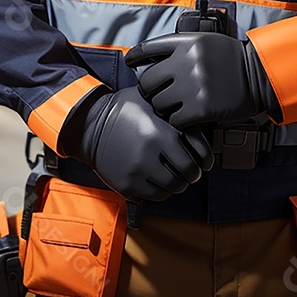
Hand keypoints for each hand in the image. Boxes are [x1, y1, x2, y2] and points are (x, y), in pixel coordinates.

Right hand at [65, 87, 213, 201]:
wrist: (91, 126)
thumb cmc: (124, 110)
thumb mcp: (151, 100)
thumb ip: (175, 111)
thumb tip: (199, 119)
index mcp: (160, 130)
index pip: (198, 153)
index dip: (206, 159)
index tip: (204, 161)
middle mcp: (151, 152)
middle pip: (188, 173)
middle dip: (192, 172)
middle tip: (190, 170)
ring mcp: (138, 171)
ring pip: (174, 187)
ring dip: (178, 183)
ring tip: (174, 174)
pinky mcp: (128, 186)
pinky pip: (156, 196)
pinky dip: (162, 190)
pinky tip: (159, 179)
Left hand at [125, 32, 273, 129]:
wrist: (259, 75)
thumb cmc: (230, 59)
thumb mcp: (205, 41)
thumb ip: (178, 47)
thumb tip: (147, 60)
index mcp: (187, 42)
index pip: (147, 48)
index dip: (134, 57)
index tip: (130, 62)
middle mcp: (187, 61)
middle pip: (148, 81)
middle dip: (151, 90)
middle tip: (159, 94)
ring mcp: (194, 85)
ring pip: (159, 103)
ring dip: (164, 108)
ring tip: (176, 106)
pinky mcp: (201, 108)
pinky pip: (174, 120)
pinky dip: (178, 121)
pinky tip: (186, 117)